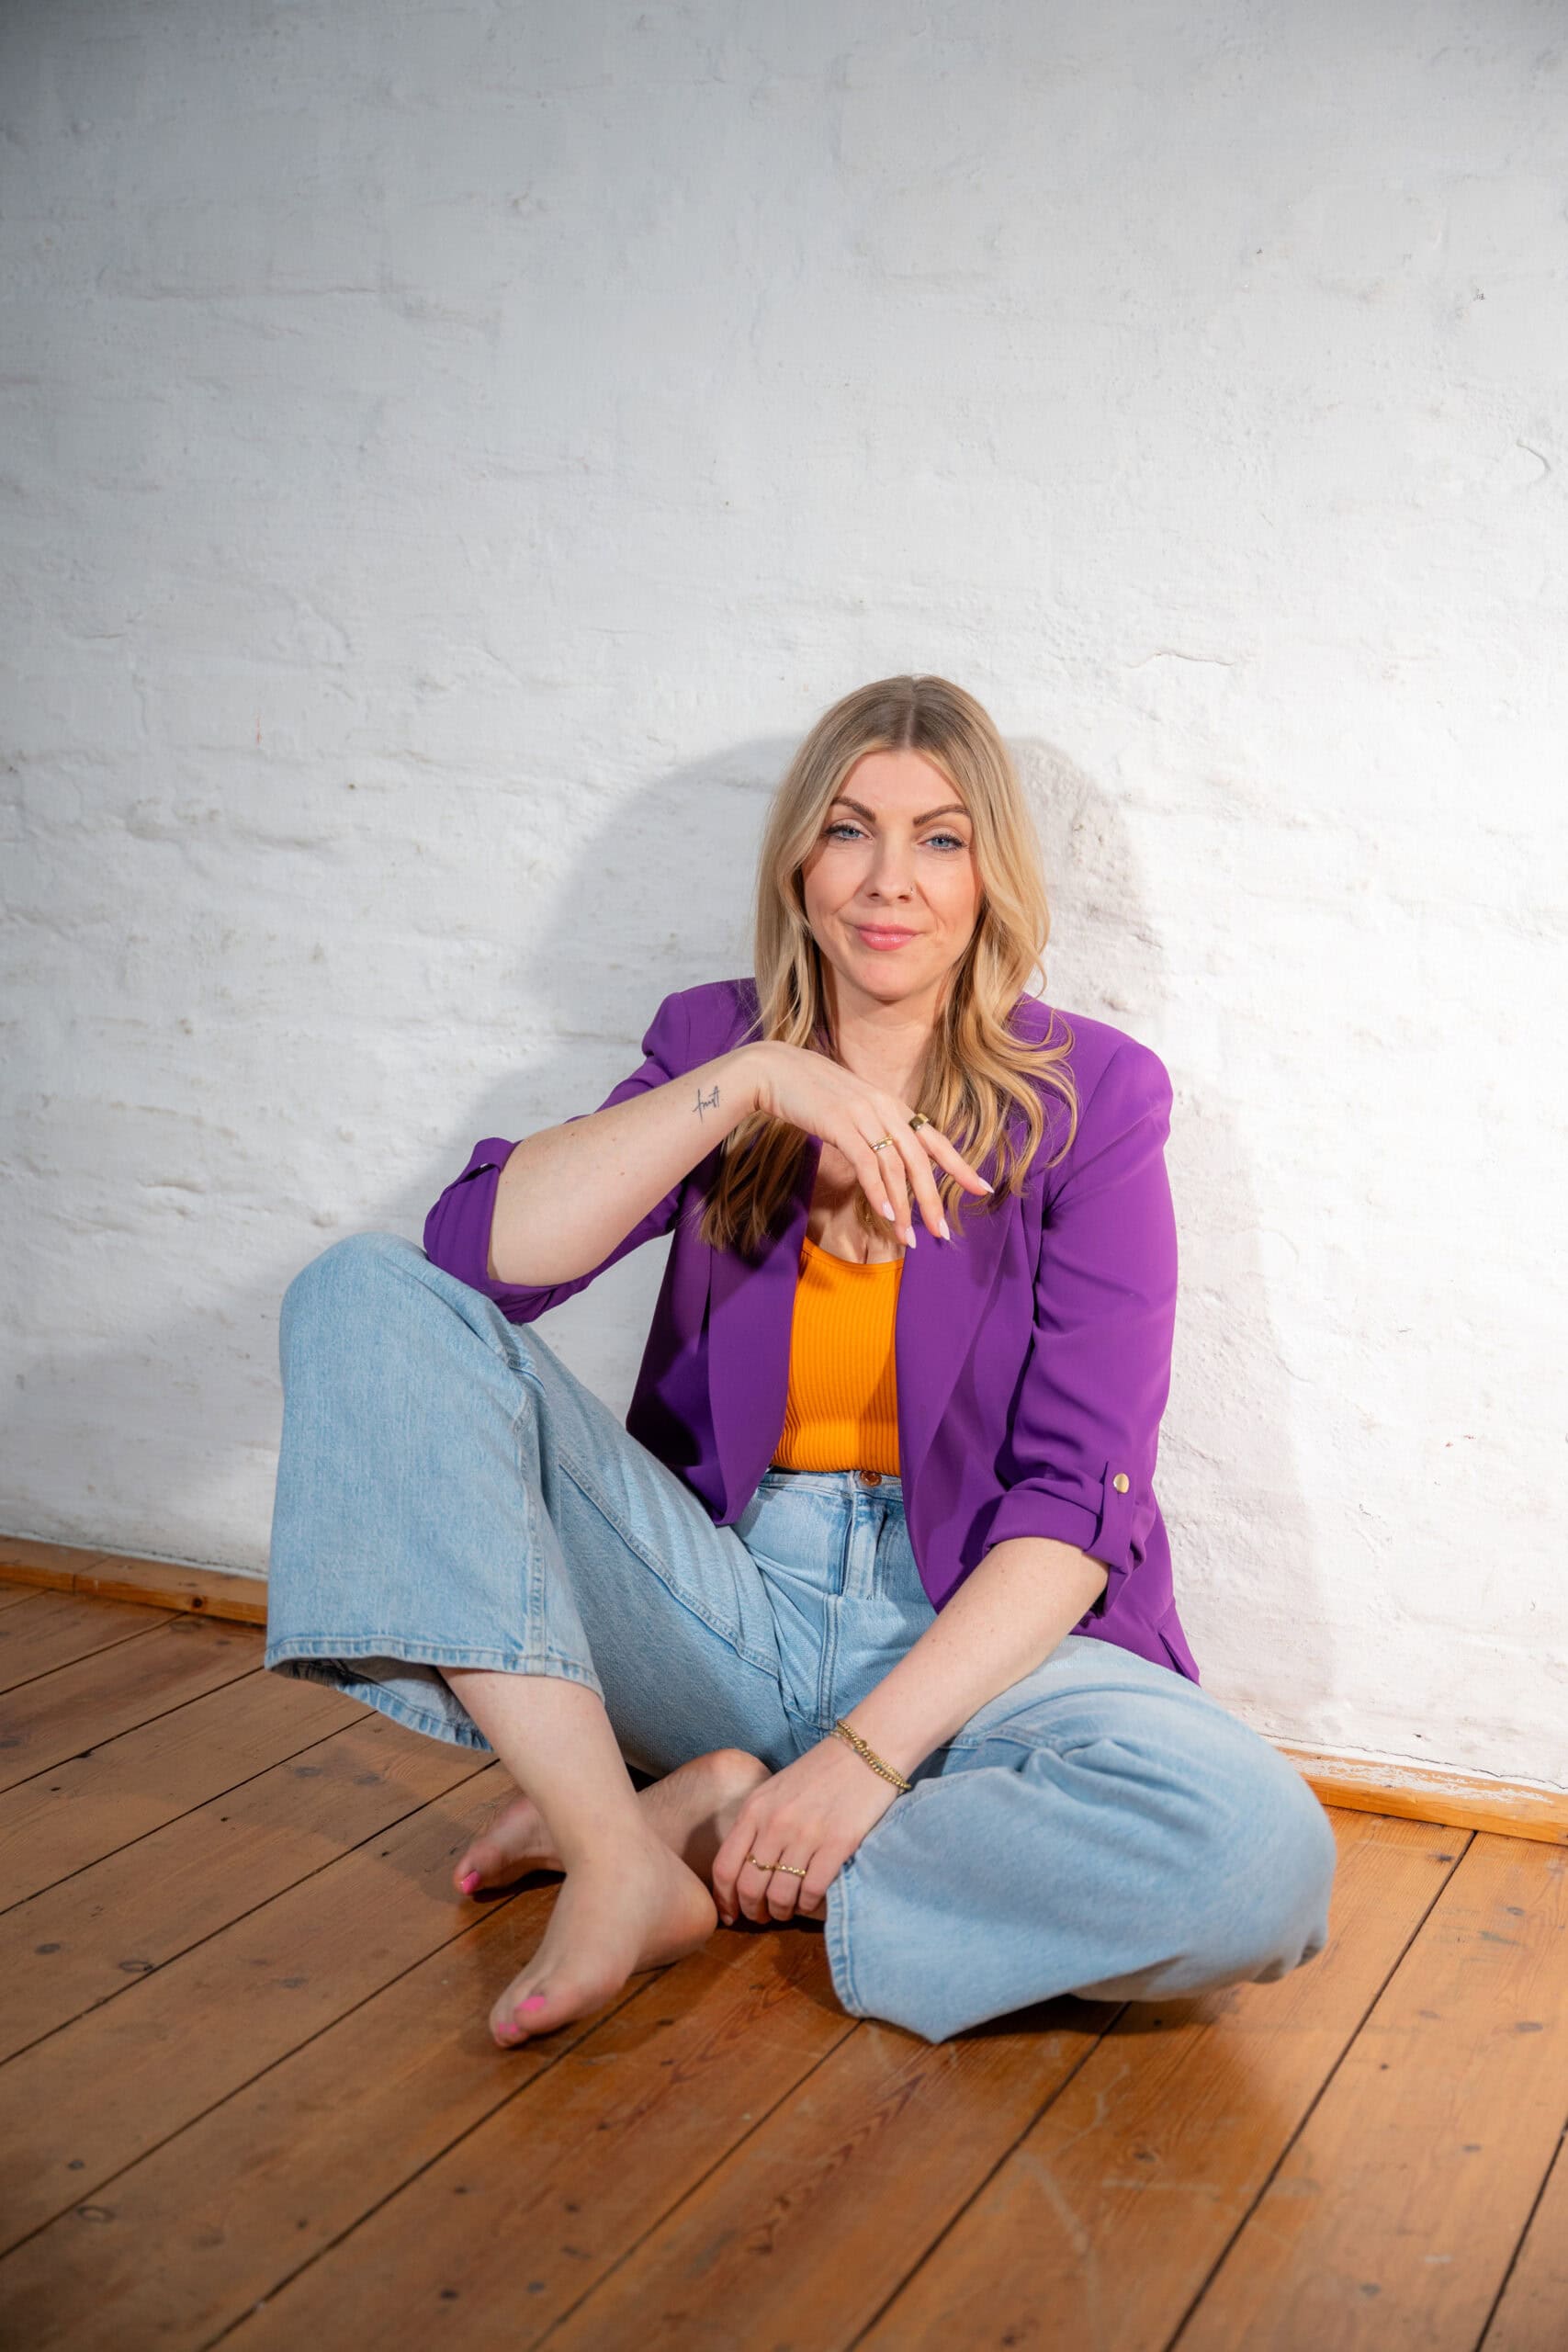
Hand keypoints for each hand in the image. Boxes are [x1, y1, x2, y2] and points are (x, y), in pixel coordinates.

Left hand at [711, 1733, 904, 1926]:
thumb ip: (757, 1823)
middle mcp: (775, 1823)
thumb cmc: (820, 1772)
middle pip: (749, 1887)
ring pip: (780, 1894)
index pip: (725, 1866)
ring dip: (781, 1911)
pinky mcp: (838, 1843)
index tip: (730, 1913)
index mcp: (755, 1808)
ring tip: (787, 1911)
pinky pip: (812, 1890)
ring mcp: (806, 1834)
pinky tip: (810, 1902)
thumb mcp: (775, 1791)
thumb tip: (743, 1866)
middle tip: (761, 1917)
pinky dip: (808, 1905)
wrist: (866, 1750)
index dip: (724, 1899)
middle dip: (752, 1911)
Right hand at [744, 1041, 992, 1245]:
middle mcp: (885, 1108)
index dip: (960, 1165)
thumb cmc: (811, 1092)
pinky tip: (887, 1214)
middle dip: (932, 1200)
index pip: (935, 1139)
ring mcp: (864, 1115)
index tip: (983, 1188)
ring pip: (896, 1167)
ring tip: (909, 1238)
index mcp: (892, 1104)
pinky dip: (878, 1191)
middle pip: (920, 1161)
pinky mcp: (840, 1124)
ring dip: (905, 1206)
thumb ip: (874, 1127)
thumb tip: (889, 1158)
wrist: (775, 1070)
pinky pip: (867, 1163)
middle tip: (942, 1233)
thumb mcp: (852, 1107)